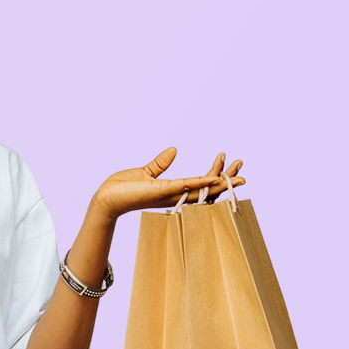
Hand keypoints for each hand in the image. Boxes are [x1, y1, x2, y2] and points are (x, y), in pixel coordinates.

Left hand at [92, 148, 244, 220]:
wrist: (106, 198)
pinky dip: (199, 183)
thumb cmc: (123, 188)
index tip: (225, 160)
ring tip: (237, 175)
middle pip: (207, 190)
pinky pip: (183, 187)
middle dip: (226, 180)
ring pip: (201, 190)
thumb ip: (161, 163)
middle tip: (242, 168)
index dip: (216, 174)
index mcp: (172, 190)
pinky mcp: (159, 191)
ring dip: (219, 182)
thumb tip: (174, 150)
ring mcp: (168, 195)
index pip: (200, 183)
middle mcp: (174, 195)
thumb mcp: (145, 172)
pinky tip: (213, 178)